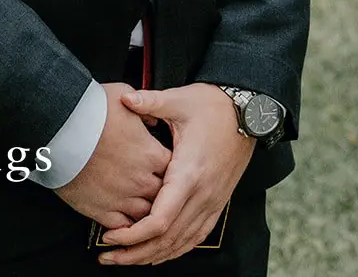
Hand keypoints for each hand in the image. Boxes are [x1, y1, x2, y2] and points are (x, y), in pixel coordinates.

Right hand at [54, 83, 171, 229]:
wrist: (59, 130)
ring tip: (144, 207)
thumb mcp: (124, 98)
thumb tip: (154, 117)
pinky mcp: (101, 210)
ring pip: (146, 215)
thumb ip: (145, 108)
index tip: (165, 165)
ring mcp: (121, 198)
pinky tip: (126, 222)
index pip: (175, 169)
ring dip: (147, 212)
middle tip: (157, 189)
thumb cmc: (90, 111)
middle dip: (162, 193)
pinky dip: (127, 228)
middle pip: (164, 196)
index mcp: (150, 154)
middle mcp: (140, 180)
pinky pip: (122, 227)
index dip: (173, 168)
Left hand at [97, 83, 254, 263]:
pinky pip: (197, 236)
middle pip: (167, 239)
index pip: (160, 219)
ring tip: (126, 259)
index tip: (109, 235)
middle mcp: (203, 193)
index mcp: (189, 172)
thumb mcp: (179, 100)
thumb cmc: (213, 105)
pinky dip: (176, 249)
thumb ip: (150, 102)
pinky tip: (159, 253)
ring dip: (153, 255)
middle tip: (108, 256)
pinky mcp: (218, 202)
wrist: (249, 111)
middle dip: (135, 253)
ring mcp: (213, 201)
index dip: (132, 234)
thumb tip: (124, 99)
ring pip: (182, 242)